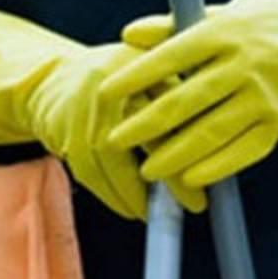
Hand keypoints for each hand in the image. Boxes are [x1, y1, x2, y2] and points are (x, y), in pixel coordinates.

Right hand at [26, 44, 206, 218]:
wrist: (55, 80)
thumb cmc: (120, 80)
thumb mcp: (152, 69)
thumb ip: (183, 89)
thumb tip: (222, 135)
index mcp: (135, 65)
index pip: (169, 107)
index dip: (192, 144)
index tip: (213, 170)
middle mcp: (105, 86)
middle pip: (140, 135)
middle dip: (169, 176)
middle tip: (194, 205)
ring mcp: (81, 112)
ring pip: (110, 159)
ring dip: (136, 193)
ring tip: (162, 213)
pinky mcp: (64, 135)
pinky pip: (88, 173)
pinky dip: (111, 195)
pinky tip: (132, 209)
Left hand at [100, 0, 277, 187]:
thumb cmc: (268, 22)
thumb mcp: (225, 13)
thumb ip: (175, 26)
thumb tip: (127, 34)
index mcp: (225, 30)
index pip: (172, 55)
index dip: (137, 76)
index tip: (106, 94)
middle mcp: (244, 62)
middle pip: (187, 98)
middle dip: (147, 123)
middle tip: (115, 141)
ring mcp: (266, 94)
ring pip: (213, 130)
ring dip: (177, 154)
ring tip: (149, 171)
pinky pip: (245, 149)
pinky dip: (218, 166)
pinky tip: (191, 178)